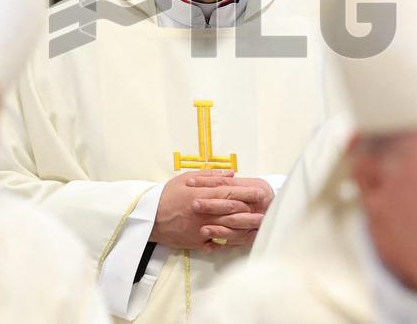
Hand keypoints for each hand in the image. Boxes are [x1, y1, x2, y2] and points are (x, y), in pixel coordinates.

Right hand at [151, 170, 271, 252]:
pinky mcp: (197, 242)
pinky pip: (216, 243)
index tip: (260, 192)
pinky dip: (228, 242)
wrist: (149, 217)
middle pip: (232, 212)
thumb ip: (210, 175)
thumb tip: (231, 173)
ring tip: (258, 227)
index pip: (229, 192)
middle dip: (251, 212)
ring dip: (245, 228)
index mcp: (201, 195)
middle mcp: (204, 213)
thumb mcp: (185, 178)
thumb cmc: (167, 195)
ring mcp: (201, 229)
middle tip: (267, 211)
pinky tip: (240, 240)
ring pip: (228, 229)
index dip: (247, 192)